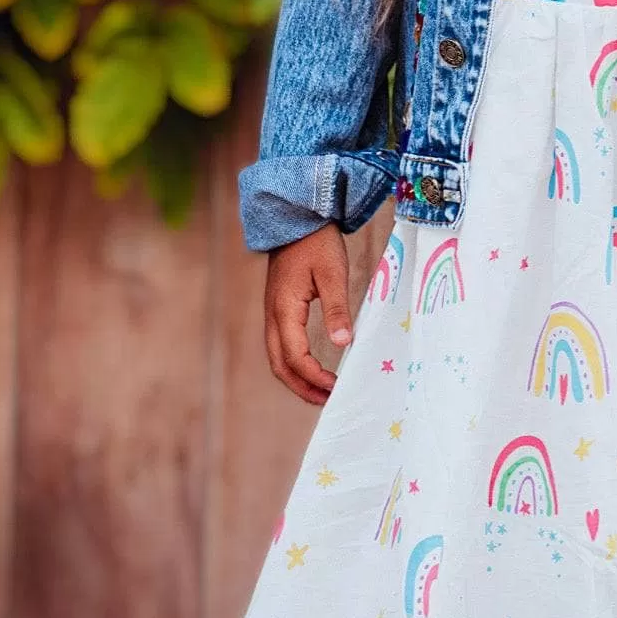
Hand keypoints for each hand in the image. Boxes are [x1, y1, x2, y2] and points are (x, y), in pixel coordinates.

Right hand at [264, 222, 354, 405]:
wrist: (296, 217)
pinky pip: (279, 345)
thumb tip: (344, 344)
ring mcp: (272, 312)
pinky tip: (312, 367)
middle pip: (279, 365)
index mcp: (284, 310)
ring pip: (276, 358)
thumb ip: (337, 309)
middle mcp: (272, 315)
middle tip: (328, 400)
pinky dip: (293, 364)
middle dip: (302, 387)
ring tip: (321, 391)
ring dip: (296, 379)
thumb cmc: (318, 242)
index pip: (295, 357)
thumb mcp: (333, 273)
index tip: (336, 386)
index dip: (314, 377)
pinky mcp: (277, 308)